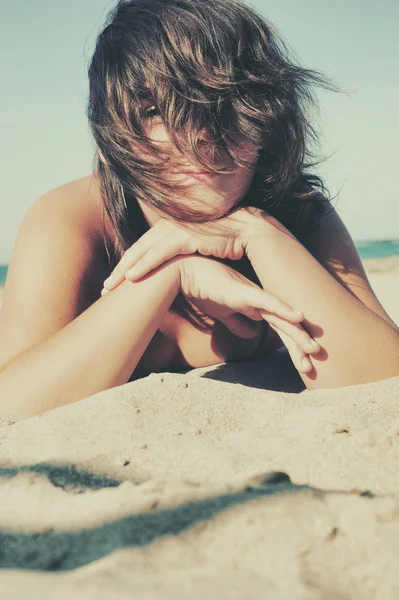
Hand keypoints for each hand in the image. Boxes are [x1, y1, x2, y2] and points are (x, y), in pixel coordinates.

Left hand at [102, 208, 257, 290]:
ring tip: (110, 286)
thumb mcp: (195, 249)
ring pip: (142, 251)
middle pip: (136, 250)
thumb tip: (171, 272)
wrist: (246, 232)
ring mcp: (175, 230)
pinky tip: (131, 277)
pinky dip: (144, 264)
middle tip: (103, 288)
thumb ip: (180, 255)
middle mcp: (167, 227)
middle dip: (118, 269)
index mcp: (167, 229)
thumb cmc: (222, 243)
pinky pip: (159, 253)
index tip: (114, 283)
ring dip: (124, 269)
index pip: (141, 249)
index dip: (125, 266)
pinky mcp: (185, 236)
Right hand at [177, 255, 319, 373]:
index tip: (304, 365)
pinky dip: (284, 309)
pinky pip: (268, 302)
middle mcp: (260, 301)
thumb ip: (237, 322)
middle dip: (299, 347)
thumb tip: (252, 334)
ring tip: (314, 350)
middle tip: (311, 368)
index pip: (280, 330)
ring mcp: (255, 296)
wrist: (186, 273)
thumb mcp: (223, 313)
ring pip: (281, 318)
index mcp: (256, 307)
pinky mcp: (245, 293)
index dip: (292, 347)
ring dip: (297, 335)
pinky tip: (299, 316)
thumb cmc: (204, 289)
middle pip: (285, 327)